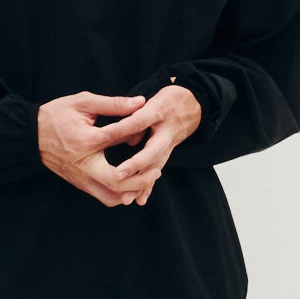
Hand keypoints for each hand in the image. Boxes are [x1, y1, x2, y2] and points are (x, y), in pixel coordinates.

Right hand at [38, 91, 165, 207]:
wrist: (31, 135)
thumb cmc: (56, 116)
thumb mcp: (82, 103)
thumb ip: (113, 104)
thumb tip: (140, 102)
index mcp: (86, 140)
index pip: (119, 137)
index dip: (138, 131)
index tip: (152, 125)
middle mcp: (85, 165)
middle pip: (118, 183)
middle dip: (141, 180)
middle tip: (156, 171)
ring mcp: (81, 178)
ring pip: (112, 197)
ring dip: (131, 192)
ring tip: (145, 180)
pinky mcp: (80, 185)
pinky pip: (104, 197)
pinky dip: (120, 194)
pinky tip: (131, 183)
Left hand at [94, 82, 202, 205]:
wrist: (194, 104)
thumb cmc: (168, 100)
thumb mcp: (152, 99)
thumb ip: (135, 112)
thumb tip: (120, 130)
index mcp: (159, 112)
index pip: (138, 121)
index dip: (122, 128)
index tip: (105, 135)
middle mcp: (166, 132)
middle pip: (151, 151)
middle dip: (134, 165)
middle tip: (118, 176)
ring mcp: (169, 146)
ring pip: (154, 167)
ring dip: (141, 183)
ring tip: (127, 198)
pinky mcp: (166, 155)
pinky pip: (156, 171)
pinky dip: (148, 186)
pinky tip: (140, 200)